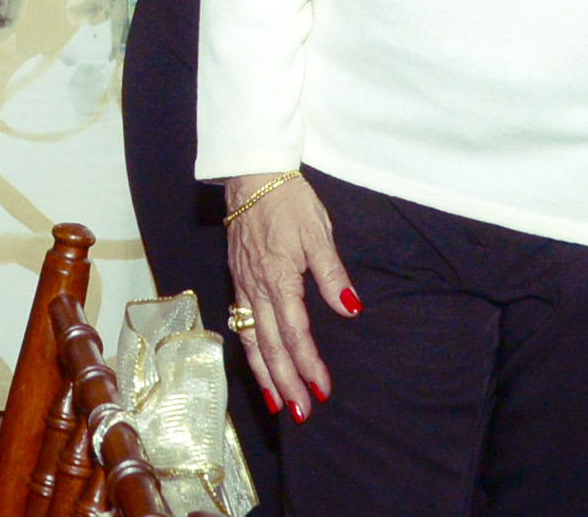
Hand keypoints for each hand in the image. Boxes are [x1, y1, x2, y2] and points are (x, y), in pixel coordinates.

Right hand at [223, 173, 352, 419]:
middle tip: (301, 413)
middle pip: (268, 344)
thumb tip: (351, 309)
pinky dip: (248, 349)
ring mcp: (242, 283)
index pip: (294, 332)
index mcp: (278, 277)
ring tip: (276, 403)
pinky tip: (256, 362)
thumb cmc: (288, 199)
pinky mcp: (237, 277)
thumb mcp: (318, 231)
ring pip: (249, 338)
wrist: (251, 173)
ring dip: (263, 373)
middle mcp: (256, 286)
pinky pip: (239, 322)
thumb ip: (332, 273)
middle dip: (285, 381)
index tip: (322, 389)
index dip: (308, 363)